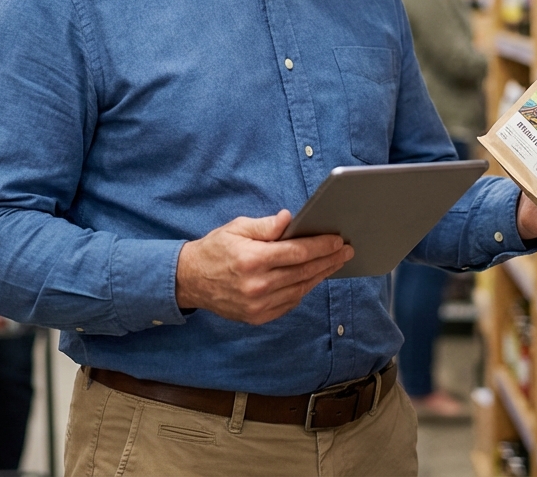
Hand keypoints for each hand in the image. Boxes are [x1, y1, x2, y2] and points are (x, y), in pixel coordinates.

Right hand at [175, 210, 353, 324]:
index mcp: (252, 260)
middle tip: (346, 250)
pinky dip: (304, 289)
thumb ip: (265, 226)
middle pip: (304, 272)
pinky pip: (290, 302)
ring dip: (321, 275)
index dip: (321, 246)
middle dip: (328, 260)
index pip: (297, 252)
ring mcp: (258, 305)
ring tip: (335, 263)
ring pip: (300, 289)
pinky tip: (313, 278)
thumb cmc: (215, 249)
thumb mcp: (236, 228)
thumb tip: (289, 219)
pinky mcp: (258, 317)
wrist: (191, 280)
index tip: (338, 240)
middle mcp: (257, 285)